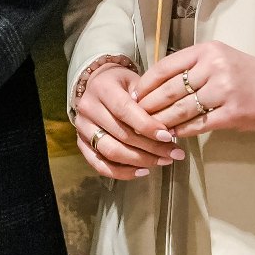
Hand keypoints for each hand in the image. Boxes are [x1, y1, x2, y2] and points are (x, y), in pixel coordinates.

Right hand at [73, 60, 184, 179]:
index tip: (168, 136)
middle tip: (173, 153)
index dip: (147, 126)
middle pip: (120, 134)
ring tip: (163, 161)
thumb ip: (148, 101)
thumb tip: (167, 129)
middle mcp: (88, 108)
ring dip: (140, 161)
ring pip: (111, 152)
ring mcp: (82, 128)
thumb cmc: (122, 83)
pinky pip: (100, 165)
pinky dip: (122, 172)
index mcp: (102, 88)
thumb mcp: (136, 82)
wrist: (97, 84)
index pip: (124, 110)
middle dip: (151, 147)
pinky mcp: (81, 143)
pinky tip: (143, 171)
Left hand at [135, 42, 254, 137]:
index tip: (134, 95)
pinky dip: (183, 131)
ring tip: (150, 129)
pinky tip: (173, 134)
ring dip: (162, 121)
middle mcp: (214, 67)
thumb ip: (193, 68)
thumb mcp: (220, 59)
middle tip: (135, 116)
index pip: (166, 66)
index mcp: (208, 51)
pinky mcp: (233, 113)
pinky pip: (199, 124)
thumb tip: (157, 86)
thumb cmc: (249, 75)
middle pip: (170, 90)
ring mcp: (224, 90)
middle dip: (149, 105)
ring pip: (181, 109)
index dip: (146, 84)